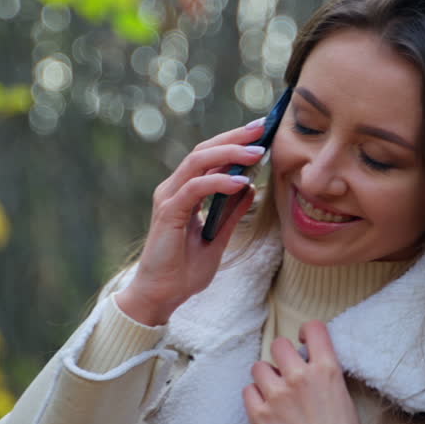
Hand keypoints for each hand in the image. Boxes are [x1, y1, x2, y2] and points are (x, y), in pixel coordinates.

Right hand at [116, 120, 266, 325]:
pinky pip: (195, 189)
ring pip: (198, 162)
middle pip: (204, 150)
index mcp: (184, 192)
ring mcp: (169, 199)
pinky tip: (240, 182)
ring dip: (230, 154)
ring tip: (257, 152)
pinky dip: (219, 182)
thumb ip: (230, 212)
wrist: (161, 296)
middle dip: (234, 137)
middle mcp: (173, 189)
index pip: (209, 156)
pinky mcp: (168, 213)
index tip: (261, 132)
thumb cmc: (184, 269)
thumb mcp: (217, 238)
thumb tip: (250, 188)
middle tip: (262, 127)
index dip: (233, 141)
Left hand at [243, 320, 365, 423]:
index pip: (314, 328)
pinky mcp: (259, 415)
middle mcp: (300, 378)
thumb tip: (308, 361)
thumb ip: (325, 374)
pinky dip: (255, 398)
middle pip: (278, 344)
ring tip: (275, 394)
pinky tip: (267, 408)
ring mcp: (277, 396)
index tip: (303, 341)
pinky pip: (247, 391)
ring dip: (266, 377)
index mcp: (326, 370)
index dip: (306, 331)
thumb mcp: (343, 396)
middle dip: (282, 356)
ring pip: (258, 367)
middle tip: (286, 371)